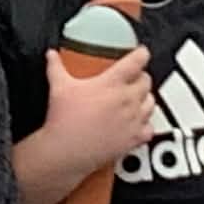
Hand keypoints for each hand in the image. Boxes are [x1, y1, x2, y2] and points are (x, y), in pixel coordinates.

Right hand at [42, 45, 153, 176]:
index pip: (136, 62)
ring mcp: (132, 120)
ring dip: (145, 98)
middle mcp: (126, 100)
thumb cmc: (65, 120)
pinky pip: (150, 128)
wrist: (66, 151)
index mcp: (111, 84)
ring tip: (136, 97)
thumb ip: (56, 67)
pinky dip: (146, 124)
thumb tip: (52, 56)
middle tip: (132, 77)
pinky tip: (138, 123)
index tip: (141, 53)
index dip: (142, 54)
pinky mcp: (133, 139)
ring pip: (151, 102)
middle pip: (146, 81)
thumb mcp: (59, 87)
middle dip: (140, 77)